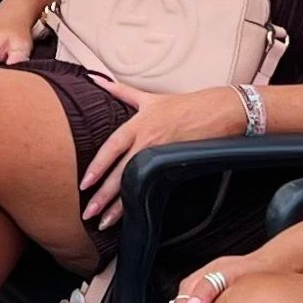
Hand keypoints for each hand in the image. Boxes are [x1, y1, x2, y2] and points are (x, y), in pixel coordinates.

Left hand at [76, 79, 250, 227]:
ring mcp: (161, 156)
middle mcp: (147, 142)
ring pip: (136, 184)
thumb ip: (120, 91)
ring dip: (119, 207)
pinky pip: (154, 187)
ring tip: (104, 223)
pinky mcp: (174, 166)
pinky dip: (142, 202)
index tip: (84, 183)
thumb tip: (96, 80)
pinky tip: (131, 216)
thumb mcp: (149, 97)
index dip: (97, 167)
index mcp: (138, 125)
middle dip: (103, 196)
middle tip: (88, 213)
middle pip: (121, 173)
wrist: (218, 112)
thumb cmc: (183, 105)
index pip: (111, 148)